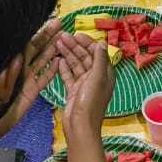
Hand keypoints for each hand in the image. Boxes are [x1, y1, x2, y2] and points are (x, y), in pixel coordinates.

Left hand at [0, 20, 60, 161]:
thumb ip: (7, 70)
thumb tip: (18, 55)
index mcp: (7, 61)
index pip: (23, 42)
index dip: (34, 31)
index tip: (43, 20)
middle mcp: (18, 67)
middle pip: (35, 47)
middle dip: (47, 35)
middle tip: (60, 23)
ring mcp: (25, 79)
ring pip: (42, 60)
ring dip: (52, 49)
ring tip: (64, 38)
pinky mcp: (31, 91)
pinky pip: (44, 78)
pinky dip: (52, 70)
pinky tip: (60, 61)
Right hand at [59, 33, 114, 161]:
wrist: (80, 126)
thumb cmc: (90, 102)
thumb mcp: (96, 77)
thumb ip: (98, 59)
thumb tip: (101, 42)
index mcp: (104, 73)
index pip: (96, 53)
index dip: (87, 42)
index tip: (76, 34)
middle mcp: (95, 77)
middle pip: (84, 57)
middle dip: (74, 46)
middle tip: (61, 36)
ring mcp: (83, 84)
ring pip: (75, 65)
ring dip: (67, 54)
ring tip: (57, 43)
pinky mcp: (73, 91)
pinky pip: (68, 76)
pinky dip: (63, 67)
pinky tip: (57, 59)